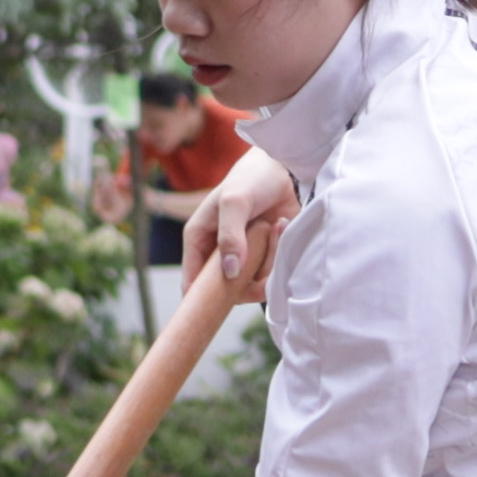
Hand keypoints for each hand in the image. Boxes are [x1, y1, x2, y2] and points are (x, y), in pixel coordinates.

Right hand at [180, 151, 295, 298]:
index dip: (200, 299)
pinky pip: (272, 273)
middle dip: (245, 279)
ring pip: (252, 283)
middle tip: (259, 259)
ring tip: (272, 229)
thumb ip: (229, 237)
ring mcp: (243, 257)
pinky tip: (281, 227)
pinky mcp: (266, 257)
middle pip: (225, 290)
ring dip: (267, 260)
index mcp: (199, 240)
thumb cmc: (250, 180)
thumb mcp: (234, 203)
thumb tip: (229, 273)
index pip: (192, 281)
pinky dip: (279, 254)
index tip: (217, 307)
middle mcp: (219, 254)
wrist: (284, 169)